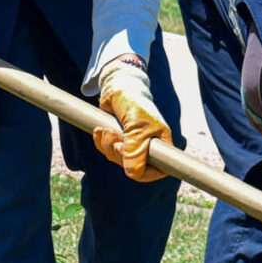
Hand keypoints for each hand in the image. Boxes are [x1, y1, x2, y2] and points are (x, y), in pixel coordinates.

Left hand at [92, 59, 171, 182]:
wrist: (117, 87)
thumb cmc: (134, 104)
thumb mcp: (137, 127)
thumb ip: (136, 151)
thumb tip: (133, 174)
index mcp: (162, 144)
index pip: (159, 170)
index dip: (145, 172)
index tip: (130, 162)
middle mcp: (149, 146)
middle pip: (134, 167)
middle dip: (120, 156)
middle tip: (117, 141)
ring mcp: (132, 143)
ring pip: (118, 159)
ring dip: (108, 146)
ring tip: (107, 130)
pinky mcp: (118, 138)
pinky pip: (107, 150)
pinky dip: (101, 142)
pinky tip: (99, 130)